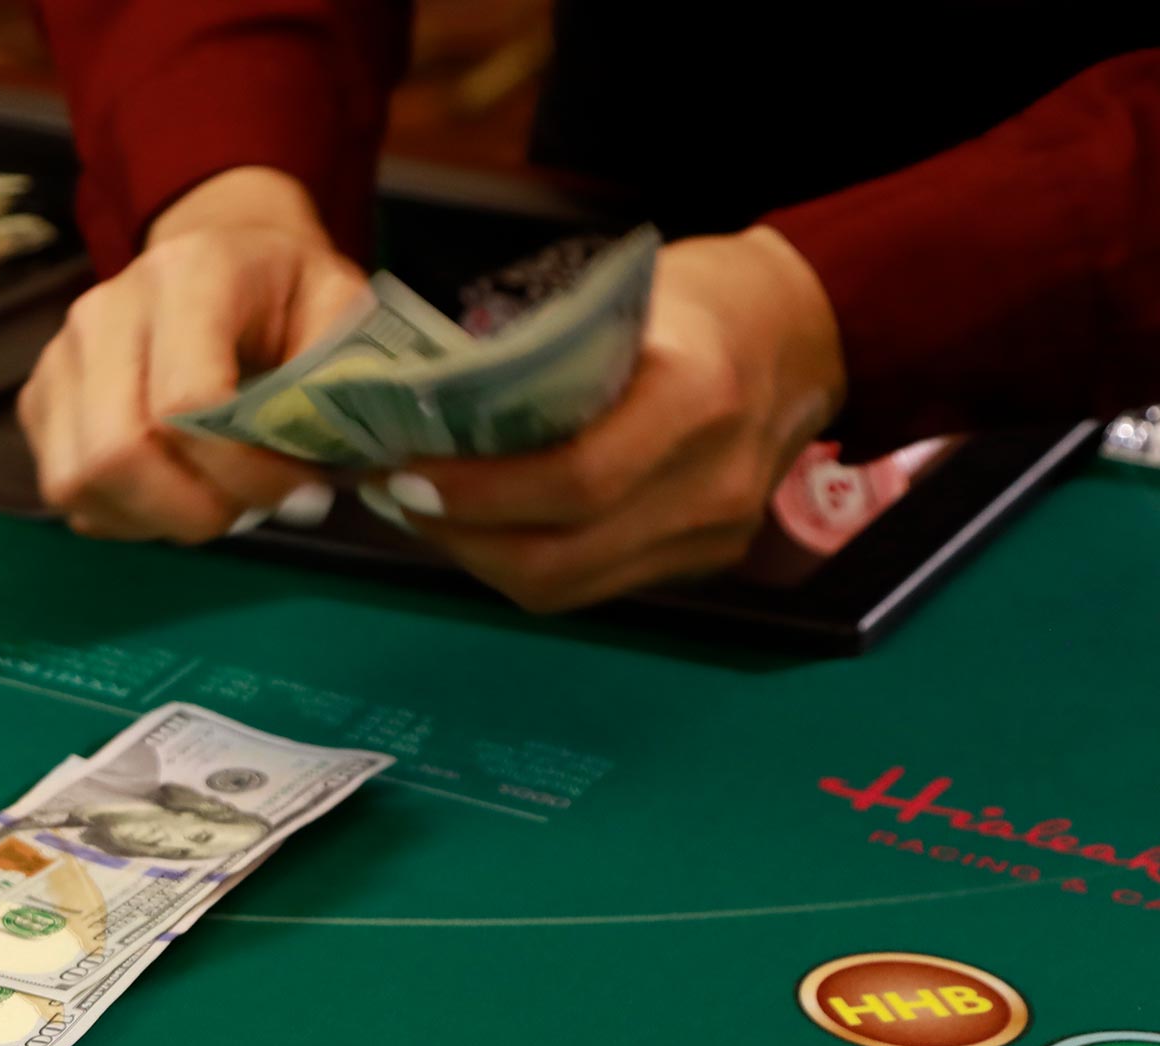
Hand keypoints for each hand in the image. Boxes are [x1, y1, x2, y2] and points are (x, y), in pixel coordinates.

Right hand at [19, 167, 356, 541]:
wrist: (220, 252)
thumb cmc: (286, 292)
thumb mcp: (342, 313)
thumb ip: (345, 384)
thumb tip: (364, 475)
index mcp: (187, 276)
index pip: (185, 403)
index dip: (241, 469)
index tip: (298, 486)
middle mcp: (106, 311)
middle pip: (117, 453)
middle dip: (191, 510)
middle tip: (248, 512)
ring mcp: (62, 357)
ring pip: (78, 482)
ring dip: (153, 520)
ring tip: (212, 506)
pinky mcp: (40, 398)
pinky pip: (66, 490)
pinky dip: (122, 516)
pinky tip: (172, 497)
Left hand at [366, 227, 847, 611]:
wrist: (807, 334)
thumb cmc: (699, 302)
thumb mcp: (622, 300)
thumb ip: (537, 360)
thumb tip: (417, 404)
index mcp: (698, 399)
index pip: (572, 482)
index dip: (475, 494)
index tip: (405, 474)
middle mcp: (712, 484)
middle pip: (556, 560)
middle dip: (457, 539)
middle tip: (396, 497)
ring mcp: (713, 536)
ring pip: (564, 588)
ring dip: (479, 559)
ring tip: (426, 513)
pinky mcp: (703, 562)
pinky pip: (591, 585)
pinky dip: (525, 561)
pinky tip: (485, 527)